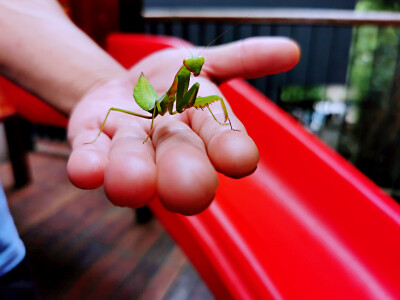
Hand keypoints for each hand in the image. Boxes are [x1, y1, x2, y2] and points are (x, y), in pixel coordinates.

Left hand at [67, 37, 299, 214]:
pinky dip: (89, 167)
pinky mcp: (91, 145)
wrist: (119, 90)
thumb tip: (290, 50)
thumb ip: (242, 59)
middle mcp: (167, 143)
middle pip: (180, 160)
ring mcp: (128, 147)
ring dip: (132, 173)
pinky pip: (90, 160)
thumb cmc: (166, 84)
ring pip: (133, 164)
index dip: (230, 148)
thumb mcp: (202, 64)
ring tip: (132, 183)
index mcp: (199, 124)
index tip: (241, 160)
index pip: (222, 137)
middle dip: (184, 172)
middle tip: (191, 190)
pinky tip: (87, 170)